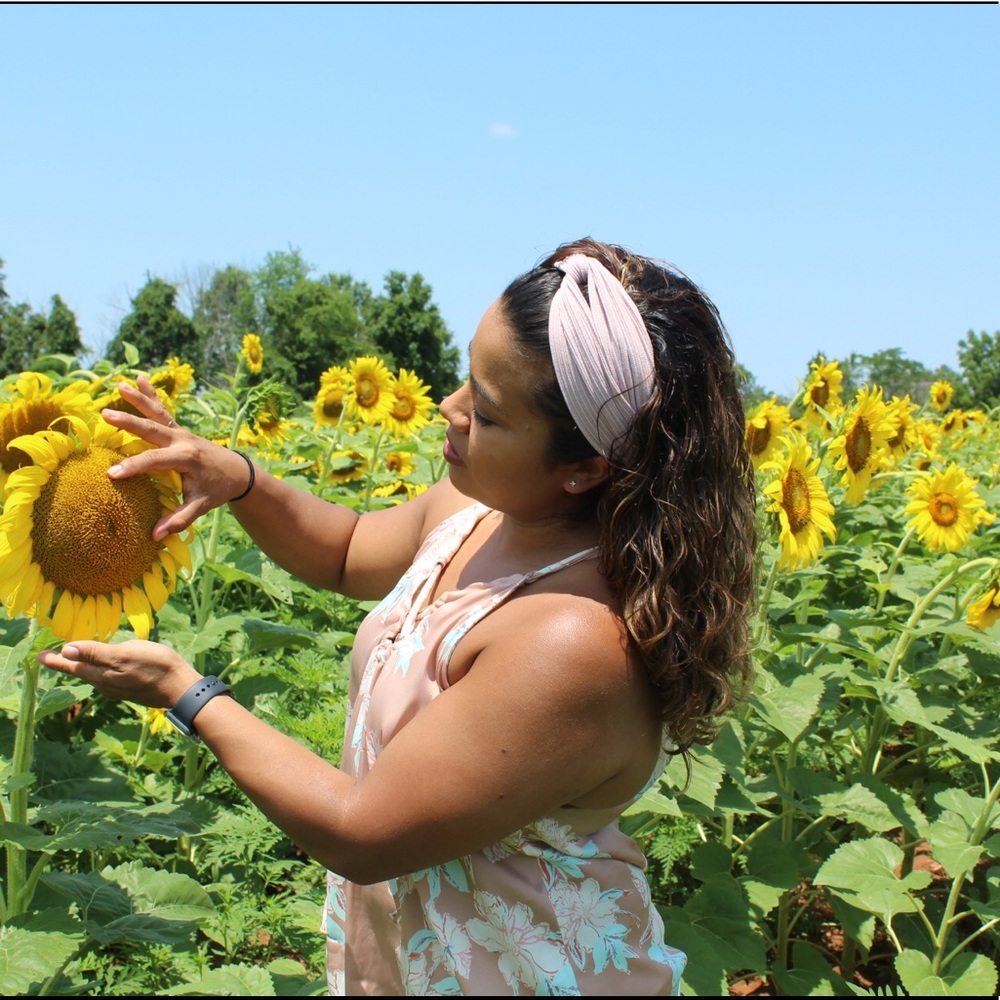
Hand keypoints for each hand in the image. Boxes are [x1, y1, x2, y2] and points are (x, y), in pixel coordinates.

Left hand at [38, 640, 201, 707]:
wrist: (180, 687)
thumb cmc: (154, 666)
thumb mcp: (123, 655)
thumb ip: (95, 652)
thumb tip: (66, 650)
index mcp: (101, 674)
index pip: (72, 665)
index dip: (56, 660)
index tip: (38, 656)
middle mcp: (105, 683)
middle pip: (81, 671)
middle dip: (67, 663)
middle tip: (51, 657)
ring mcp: (118, 687)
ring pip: (94, 675)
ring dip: (82, 666)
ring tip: (74, 659)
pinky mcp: (131, 687)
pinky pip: (107, 677)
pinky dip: (99, 669)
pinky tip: (104, 666)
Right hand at [101, 376, 253, 540]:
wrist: (238, 472)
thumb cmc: (217, 489)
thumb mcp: (201, 506)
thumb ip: (178, 520)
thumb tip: (154, 537)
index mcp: (187, 458)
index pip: (155, 461)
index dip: (134, 467)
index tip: (111, 473)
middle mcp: (183, 440)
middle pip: (152, 429)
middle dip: (129, 422)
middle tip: (105, 414)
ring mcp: (181, 432)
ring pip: (158, 413)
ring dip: (140, 399)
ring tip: (121, 385)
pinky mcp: (179, 429)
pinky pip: (163, 411)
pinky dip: (152, 395)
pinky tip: (139, 378)